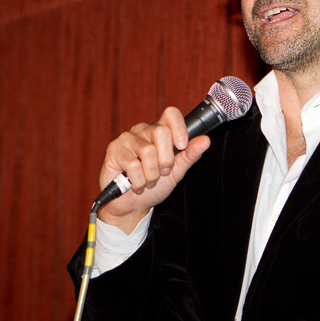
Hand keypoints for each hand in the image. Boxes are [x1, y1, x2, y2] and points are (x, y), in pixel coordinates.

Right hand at [98, 106, 210, 232]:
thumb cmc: (155, 186)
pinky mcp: (114, 150)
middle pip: (162, 132)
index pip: (171, 114)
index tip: (182, 146)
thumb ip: (190, 155)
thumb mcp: (177, 172)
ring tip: (147, 180)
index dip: (179, 128)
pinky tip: (135, 184)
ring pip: (148, 151)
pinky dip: (138, 181)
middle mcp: (143, 131)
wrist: (134, 205)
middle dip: (166, 160)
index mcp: (159, 131)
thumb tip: (205, 140)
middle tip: (162, 173)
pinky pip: (133, 164)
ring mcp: (127, 139)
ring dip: (152, 175)